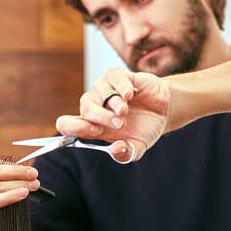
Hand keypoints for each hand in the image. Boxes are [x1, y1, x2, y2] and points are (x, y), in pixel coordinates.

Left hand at [56, 68, 170, 161]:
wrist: (164, 111)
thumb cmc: (144, 129)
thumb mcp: (137, 147)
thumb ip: (126, 153)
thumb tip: (115, 150)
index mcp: (93, 126)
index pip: (67, 124)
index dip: (72, 127)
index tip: (94, 131)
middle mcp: (96, 106)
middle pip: (84, 107)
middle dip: (100, 116)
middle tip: (119, 124)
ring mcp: (107, 91)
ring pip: (98, 90)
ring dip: (112, 102)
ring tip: (125, 111)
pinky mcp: (119, 77)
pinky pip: (112, 76)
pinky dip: (120, 85)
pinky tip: (129, 95)